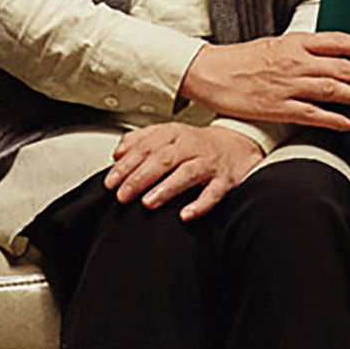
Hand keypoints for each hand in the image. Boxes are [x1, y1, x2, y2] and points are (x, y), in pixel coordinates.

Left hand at [107, 122, 264, 218]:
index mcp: (175, 133)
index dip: (127, 165)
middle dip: (140, 177)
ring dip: (166, 188)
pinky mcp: (224, 181)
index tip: (111, 181)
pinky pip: (213, 193)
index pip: (146, 146)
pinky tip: (185, 215)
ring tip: (148, 202)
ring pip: (187, 173)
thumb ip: (141, 140)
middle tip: (122, 195)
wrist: (238, 147)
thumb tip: (118, 153)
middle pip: (163, 159)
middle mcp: (191, 146)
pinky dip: (200, 204)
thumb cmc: (197, 144)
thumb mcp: (169, 134)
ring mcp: (209, 163)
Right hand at [177, 30, 349, 129]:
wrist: (211, 72)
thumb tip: (332, 54)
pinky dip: (335, 119)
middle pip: (343, 68)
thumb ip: (304, 49)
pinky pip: (313, 115)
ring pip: (333, 91)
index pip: (339, 42)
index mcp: (295, 43)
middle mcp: (295, 62)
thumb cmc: (243, 59)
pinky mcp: (278, 108)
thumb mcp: (277, 44)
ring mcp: (288, 85)